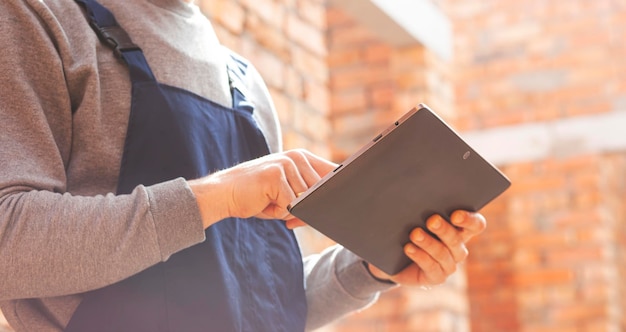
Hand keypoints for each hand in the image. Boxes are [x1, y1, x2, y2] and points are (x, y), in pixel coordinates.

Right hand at [188, 149, 335, 228]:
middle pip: (319, 193)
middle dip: (306, 208)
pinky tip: (262, 202)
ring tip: (267, 200)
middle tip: (280, 206)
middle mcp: (297, 157)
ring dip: (286, 210)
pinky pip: (288, 207)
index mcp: (302, 157)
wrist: (224, 193)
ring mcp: (286, 164)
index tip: (349, 196)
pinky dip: (276, 212)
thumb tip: (329, 206)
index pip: (332, 173)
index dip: (338, 190)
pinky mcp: (276, 176)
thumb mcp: (287, 193)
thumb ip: (308, 196)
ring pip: (303, 202)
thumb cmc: (257, 196)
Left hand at [366, 210, 485, 285]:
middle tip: (431, 220)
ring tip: (414, 234)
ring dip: (428, 243)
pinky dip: (420, 256)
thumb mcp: (415, 214)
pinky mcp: (436, 277)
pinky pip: (431, 267)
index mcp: (460, 229)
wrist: (394, 257)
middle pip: (457, 239)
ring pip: (443, 254)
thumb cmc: (408, 229)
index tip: (455, 214)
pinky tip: (409, 248)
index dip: (469, 220)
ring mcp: (448, 264)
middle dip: (444, 229)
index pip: (476, 225)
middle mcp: (458, 248)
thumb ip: (423, 204)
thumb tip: (416, 186)